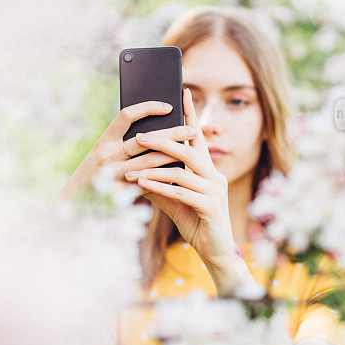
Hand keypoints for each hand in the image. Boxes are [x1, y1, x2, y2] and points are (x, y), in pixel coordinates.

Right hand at [51, 100, 198, 203]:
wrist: (74, 204)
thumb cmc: (94, 175)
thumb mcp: (103, 155)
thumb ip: (122, 143)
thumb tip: (156, 131)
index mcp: (104, 141)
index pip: (126, 116)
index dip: (147, 108)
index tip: (169, 106)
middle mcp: (107, 155)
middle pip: (145, 139)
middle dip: (172, 134)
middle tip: (192, 129)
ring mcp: (113, 174)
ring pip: (150, 161)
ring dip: (173, 154)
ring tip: (192, 150)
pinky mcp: (121, 192)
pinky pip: (148, 181)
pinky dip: (164, 177)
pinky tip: (180, 174)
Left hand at [124, 88, 240, 275]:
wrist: (214, 252)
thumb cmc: (195, 222)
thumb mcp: (173, 199)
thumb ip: (159, 183)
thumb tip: (135, 169)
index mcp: (207, 169)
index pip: (197, 137)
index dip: (191, 115)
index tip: (183, 92)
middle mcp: (214, 175)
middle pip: (188, 149)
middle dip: (162, 141)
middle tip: (139, 137)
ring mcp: (215, 190)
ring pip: (183, 170)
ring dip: (154, 169)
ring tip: (129, 169)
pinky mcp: (211, 206)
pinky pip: (182, 192)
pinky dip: (159, 187)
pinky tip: (142, 185)